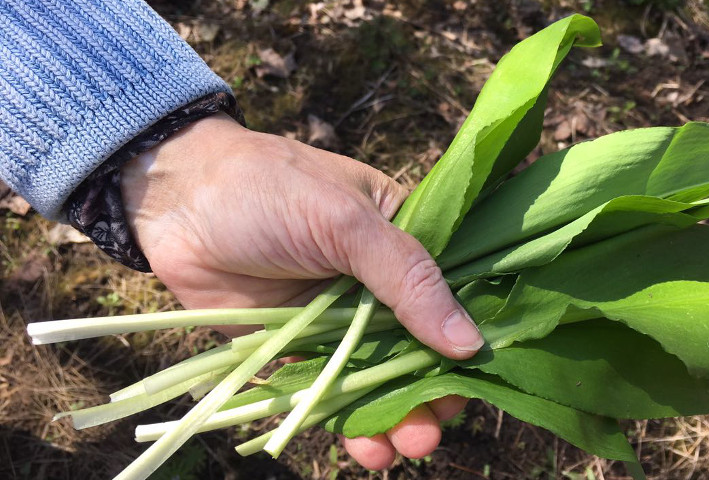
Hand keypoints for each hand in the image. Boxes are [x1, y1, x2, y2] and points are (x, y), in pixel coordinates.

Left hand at [121, 113, 482, 469]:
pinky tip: (368, 447)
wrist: (176, 200)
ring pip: (377, 375)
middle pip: (418, 345)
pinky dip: (348, 419)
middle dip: (430, 390)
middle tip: (433, 427)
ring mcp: (337, 317)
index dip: (466, 337)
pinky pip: (329, 388)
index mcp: (401, 239)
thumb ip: (408, 278)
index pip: (451, 292)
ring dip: (395, 414)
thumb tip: (469, 342)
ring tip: (406, 448)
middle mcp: (376, 282)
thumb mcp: (346, 222)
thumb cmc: (267, 189)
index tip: (478, 377)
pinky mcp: (297, 345)